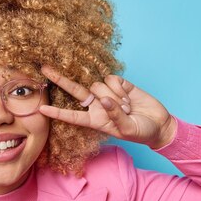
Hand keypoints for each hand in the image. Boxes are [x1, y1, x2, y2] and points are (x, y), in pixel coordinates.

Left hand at [39, 66, 176, 148]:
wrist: (158, 123)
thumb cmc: (140, 132)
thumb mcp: (127, 130)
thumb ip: (115, 116)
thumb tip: (105, 101)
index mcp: (94, 120)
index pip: (72, 116)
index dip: (57, 113)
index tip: (42, 109)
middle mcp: (97, 105)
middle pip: (74, 91)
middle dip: (60, 79)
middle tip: (45, 68)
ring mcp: (107, 93)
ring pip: (98, 86)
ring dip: (113, 97)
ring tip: (126, 108)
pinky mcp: (119, 84)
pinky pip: (112, 79)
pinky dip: (120, 89)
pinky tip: (128, 98)